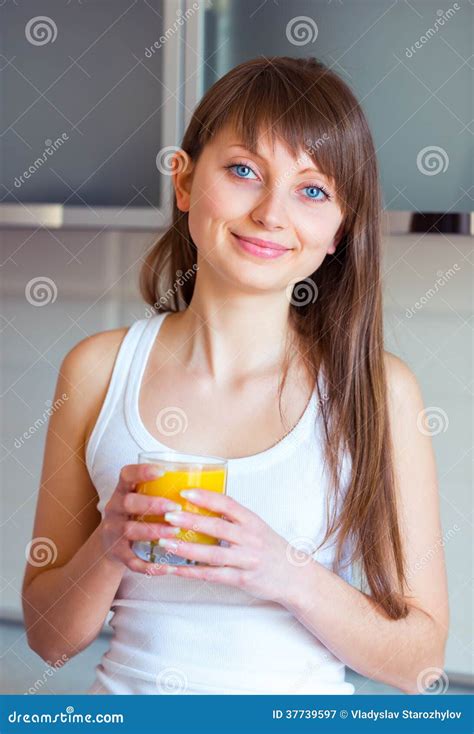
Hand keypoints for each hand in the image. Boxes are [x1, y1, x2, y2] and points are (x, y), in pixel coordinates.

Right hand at [100, 464, 187, 574]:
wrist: (111, 544)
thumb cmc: (137, 515)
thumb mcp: (141, 498)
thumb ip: (162, 491)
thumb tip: (208, 484)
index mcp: (123, 491)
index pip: (126, 474)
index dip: (141, 471)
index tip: (162, 471)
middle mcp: (114, 509)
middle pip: (128, 503)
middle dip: (152, 504)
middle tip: (175, 507)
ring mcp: (114, 532)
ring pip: (130, 531)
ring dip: (153, 531)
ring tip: (175, 532)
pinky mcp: (118, 554)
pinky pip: (132, 561)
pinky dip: (151, 566)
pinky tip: (169, 568)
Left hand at [152, 488, 305, 606]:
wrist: (295, 576)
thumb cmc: (271, 549)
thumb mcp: (257, 527)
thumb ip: (234, 518)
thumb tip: (204, 504)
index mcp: (252, 521)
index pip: (228, 504)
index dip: (206, 497)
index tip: (186, 492)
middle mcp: (250, 538)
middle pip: (217, 527)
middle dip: (191, 521)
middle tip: (168, 515)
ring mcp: (246, 560)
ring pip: (212, 554)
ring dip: (186, 549)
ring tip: (165, 542)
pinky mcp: (242, 579)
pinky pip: (213, 575)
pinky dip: (192, 572)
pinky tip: (175, 569)